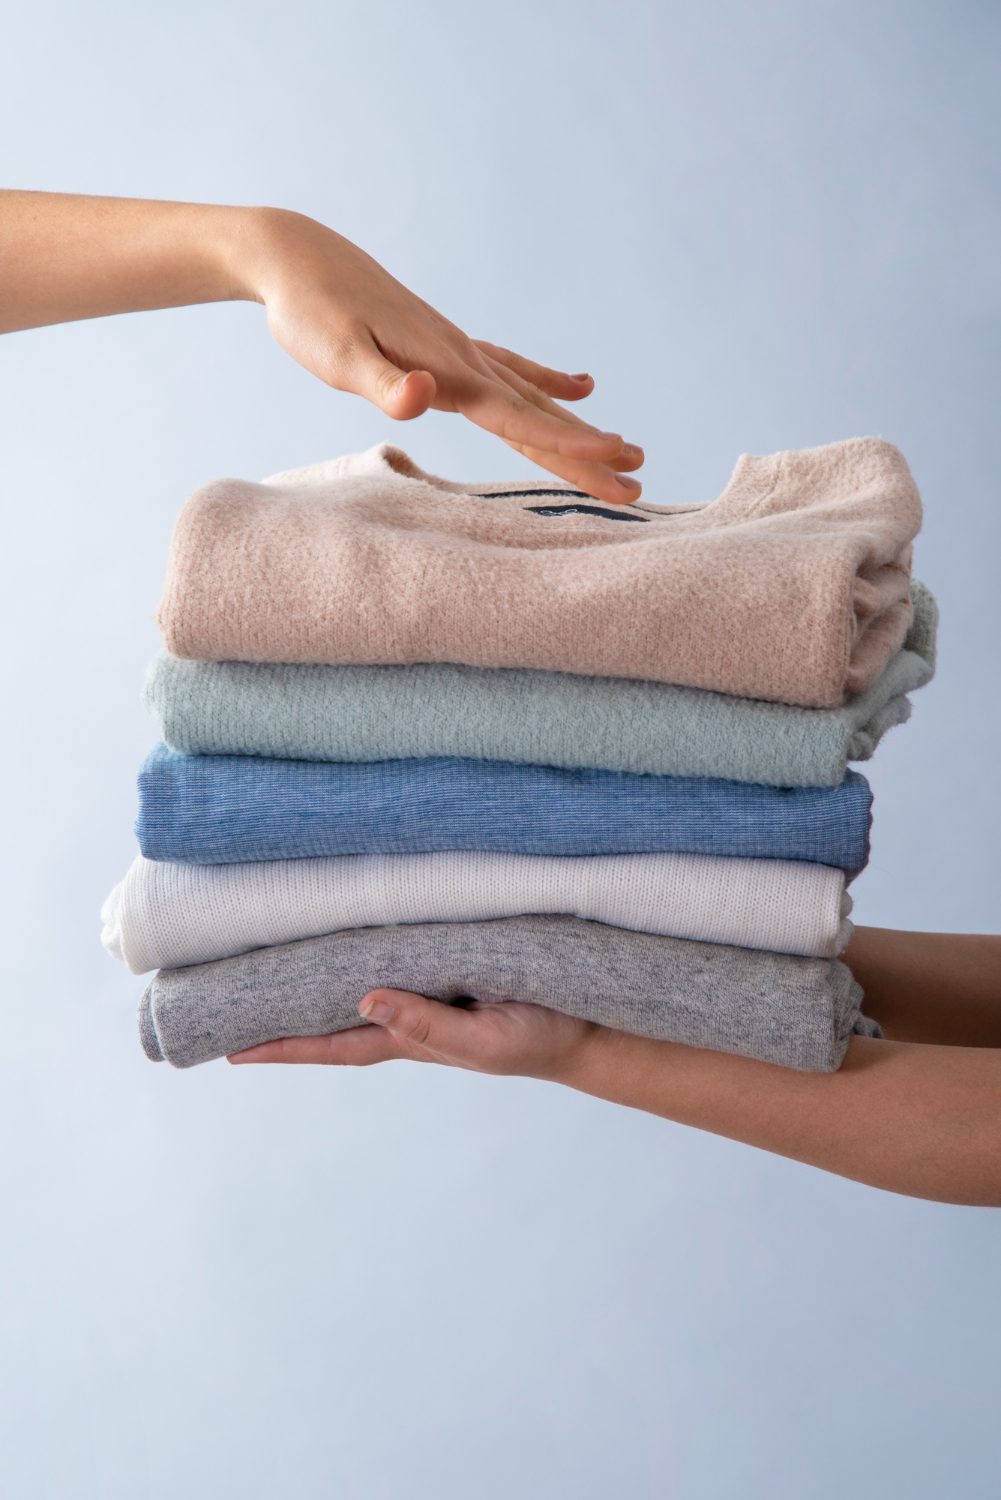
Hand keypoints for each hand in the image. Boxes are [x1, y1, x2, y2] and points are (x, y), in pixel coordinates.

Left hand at [227, 987, 598, 1079]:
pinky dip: (358, 964)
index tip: (234, 1048)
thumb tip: (363, 999)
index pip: (334, 1044)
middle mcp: (408, 1019)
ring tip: (269, 978)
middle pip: (333, 1021)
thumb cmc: (536, 1037)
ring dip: (314, 992)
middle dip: (284, 1021)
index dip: (285, 1047)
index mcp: (411, 1039)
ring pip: (355, 995)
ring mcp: (426, 998)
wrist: (583, 1029)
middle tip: (231, 1009)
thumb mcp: (482, 1038)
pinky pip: (390, 969)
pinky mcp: (447, 973)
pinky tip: (345, 951)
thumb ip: (426, 1022)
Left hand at [237, 209, 644, 505]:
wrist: (299, 255)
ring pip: (535, 396)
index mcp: (446, 371)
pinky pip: (513, 369)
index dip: (565, 443)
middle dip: (588, 451)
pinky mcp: (448, 345)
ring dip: (580, 427)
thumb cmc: (308, 310)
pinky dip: (548, 382)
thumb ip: (381, 382)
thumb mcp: (333, 353)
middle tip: (639, 480)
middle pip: (538, 415)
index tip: (612, 459)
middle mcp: (464, 360)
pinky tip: (581, 387)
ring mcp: (461, 350)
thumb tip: (423, 400)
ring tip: (629, 448)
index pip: (516, 418)